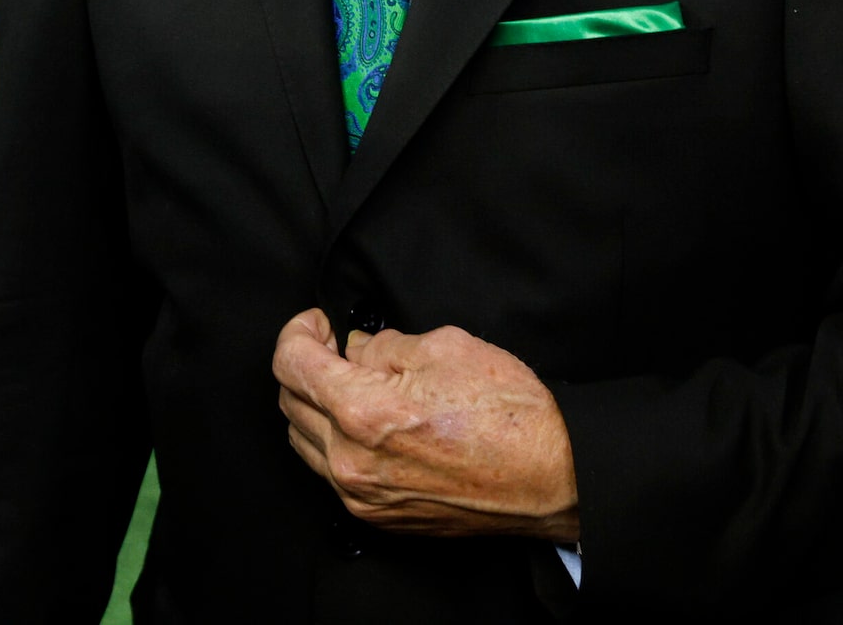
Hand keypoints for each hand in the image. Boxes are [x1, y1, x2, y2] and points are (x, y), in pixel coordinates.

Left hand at [272, 309, 578, 539]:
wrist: (553, 476)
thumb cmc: (511, 416)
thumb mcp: (443, 347)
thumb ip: (382, 345)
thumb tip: (355, 349)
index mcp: (363, 413)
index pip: (290, 363)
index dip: (299, 330)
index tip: (317, 324)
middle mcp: (353, 462)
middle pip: (289, 401)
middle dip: (306, 365)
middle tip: (336, 348)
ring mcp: (363, 496)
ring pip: (303, 440)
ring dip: (316, 405)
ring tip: (353, 384)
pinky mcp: (379, 517)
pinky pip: (330, 472)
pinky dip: (335, 441)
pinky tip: (369, 423)